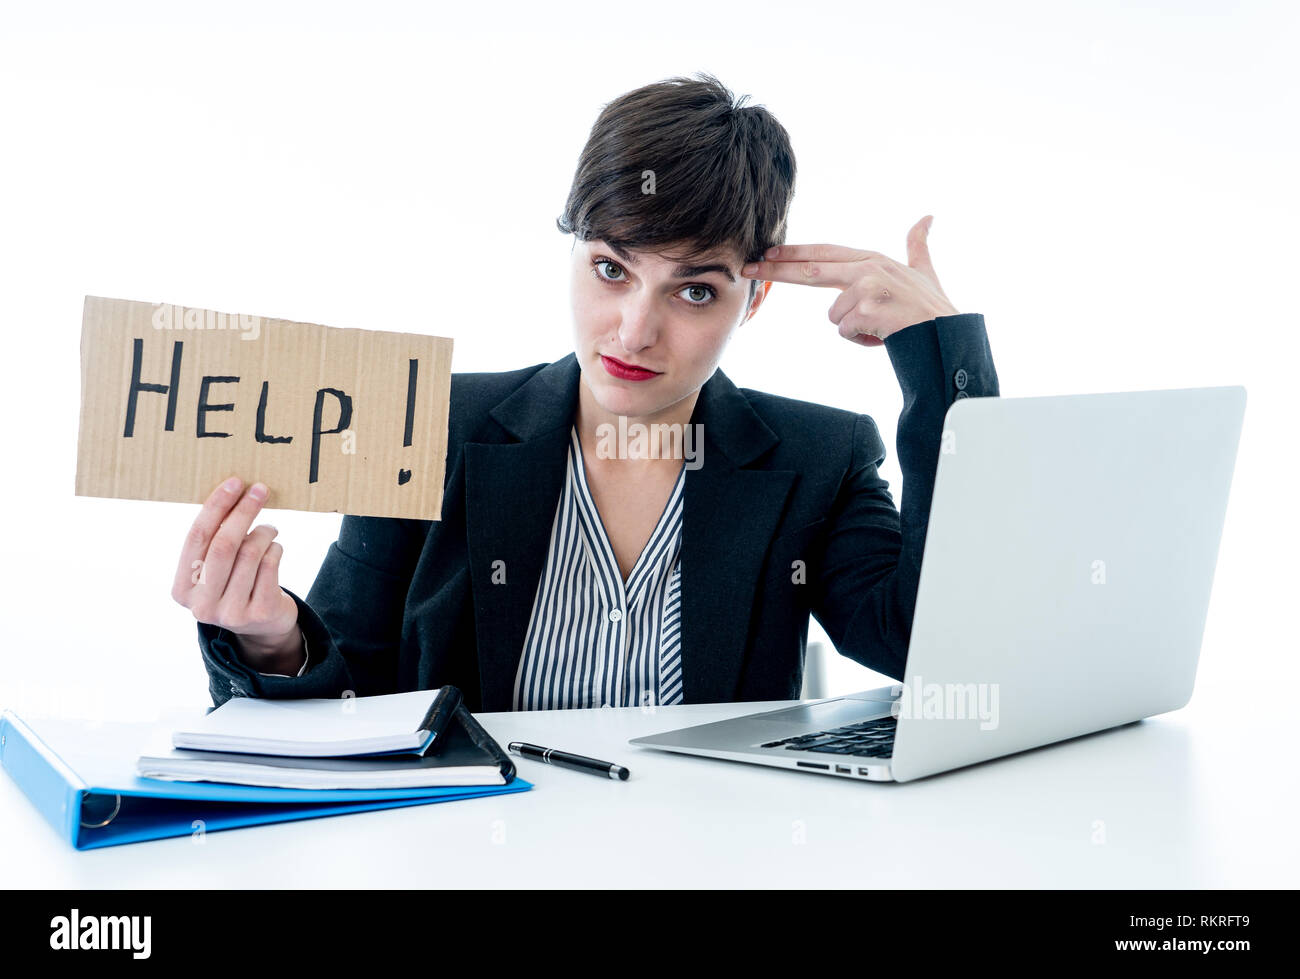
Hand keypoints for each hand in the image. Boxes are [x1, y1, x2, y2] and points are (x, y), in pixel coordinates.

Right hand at [171, 476, 299, 661]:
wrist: (263, 627)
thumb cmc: (235, 584)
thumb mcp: (215, 569)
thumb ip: (214, 541)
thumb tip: (233, 492)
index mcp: (182, 589)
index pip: (197, 538)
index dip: (216, 507)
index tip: (234, 483)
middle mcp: (201, 605)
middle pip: (224, 544)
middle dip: (243, 511)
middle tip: (260, 490)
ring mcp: (231, 613)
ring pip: (251, 553)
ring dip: (264, 532)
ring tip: (269, 529)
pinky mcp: (260, 613)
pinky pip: (270, 565)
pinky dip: (275, 549)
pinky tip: (275, 549)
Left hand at [740, 215, 958, 346]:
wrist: (947, 335)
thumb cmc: (932, 308)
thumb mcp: (924, 271)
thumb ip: (918, 244)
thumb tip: (927, 217)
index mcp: (873, 259)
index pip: (824, 253)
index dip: (793, 253)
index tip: (766, 253)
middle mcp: (869, 268)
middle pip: (810, 270)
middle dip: (775, 270)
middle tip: (747, 268)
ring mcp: (868, 287)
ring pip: (833, 315)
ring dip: (854, 329)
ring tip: (882, 328)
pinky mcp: (868, 309)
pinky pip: (845, 331)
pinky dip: (862, 341)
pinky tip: (884, 336)